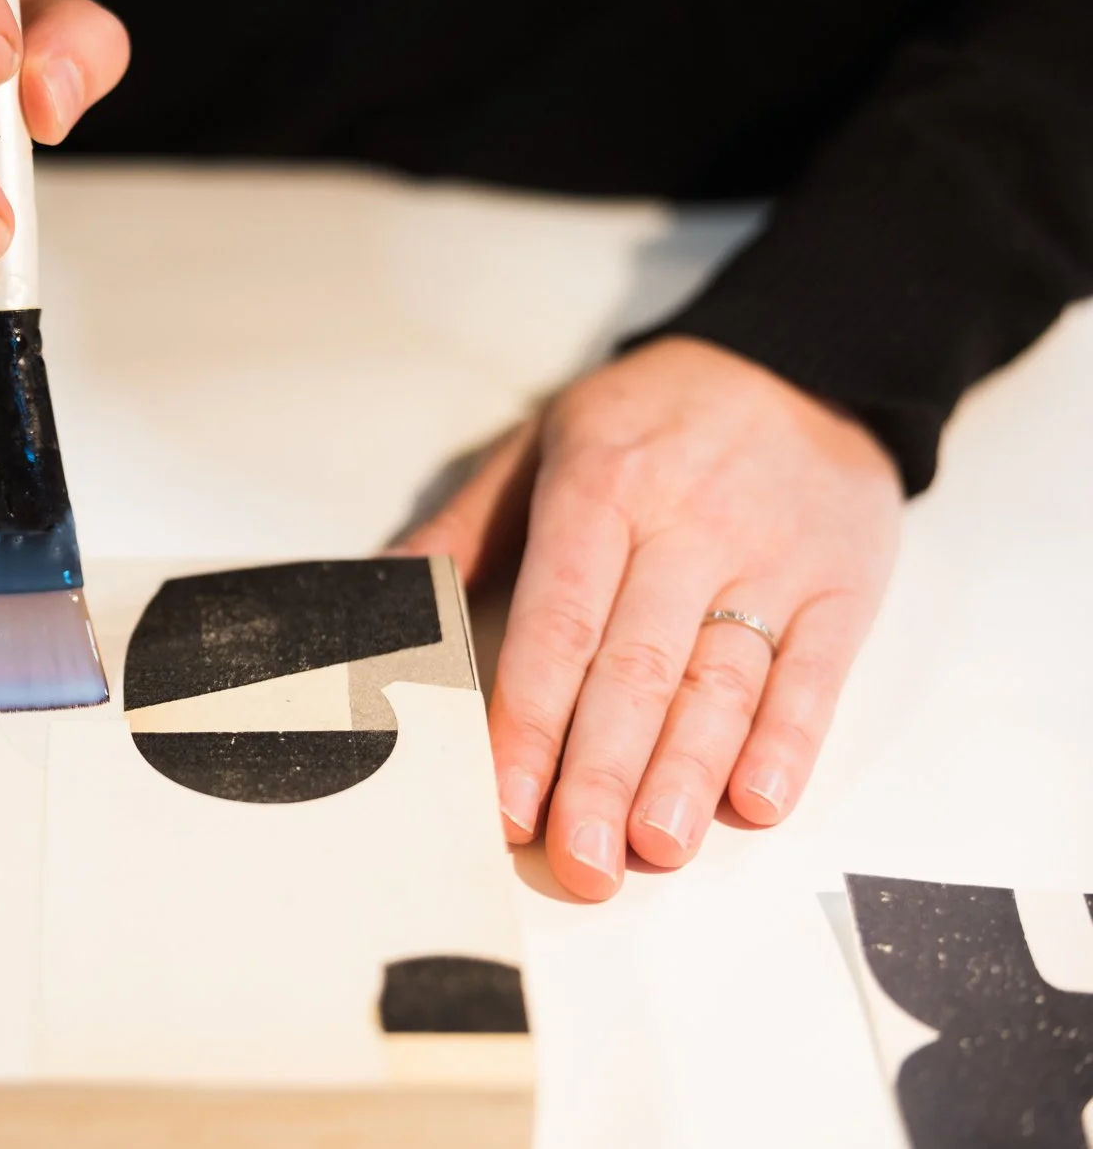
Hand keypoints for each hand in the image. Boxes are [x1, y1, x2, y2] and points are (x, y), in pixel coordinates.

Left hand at [397, 336, 902, 899]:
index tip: (507, 802)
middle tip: (580, 860)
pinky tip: (757, 800)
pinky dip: (789, 741)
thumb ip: (466, 527)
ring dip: (688, 772)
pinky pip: (817, 673)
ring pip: (724, 680)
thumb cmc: (650, 418)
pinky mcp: (845, 585)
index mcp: (602, 489)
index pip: (559, 624)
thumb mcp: (545, 441)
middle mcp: (688, 527)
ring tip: (656, 847)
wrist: (803, 360)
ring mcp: (773, 558)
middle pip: (638, 668)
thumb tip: (377, 589)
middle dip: (604, 774)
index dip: (530, 720)